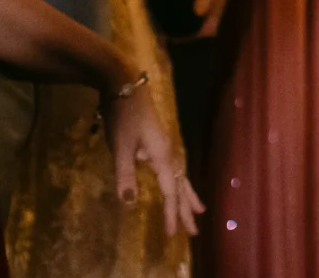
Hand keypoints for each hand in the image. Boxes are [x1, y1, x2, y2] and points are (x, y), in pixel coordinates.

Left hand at [106, 74, 201, 237]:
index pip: (170, 191)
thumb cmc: (123, 115)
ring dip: (188, 196)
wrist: (124, 83)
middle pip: (181, 186)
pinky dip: (180, 182)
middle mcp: (168, 153)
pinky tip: (177, 181)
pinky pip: (175, 168)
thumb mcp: (120, 147)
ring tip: (198, 210)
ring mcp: (165, 146)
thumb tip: (130, 205)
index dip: (171, 214)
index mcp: (162, 156)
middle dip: (186, 209)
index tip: (172, 235)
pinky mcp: (158, 141)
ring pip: (181, 177)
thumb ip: (125, 175)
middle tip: (194, 232)